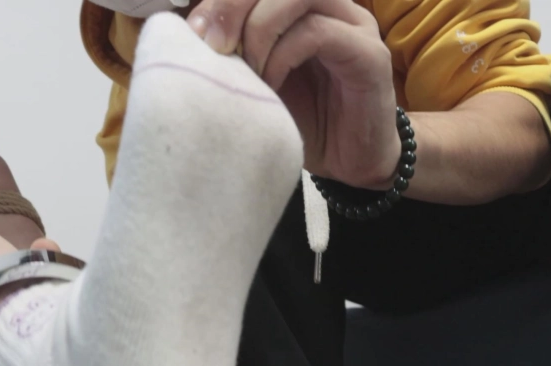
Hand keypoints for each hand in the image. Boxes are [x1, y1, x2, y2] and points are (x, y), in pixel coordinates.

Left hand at [185, 0, 399, 188]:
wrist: (351, 164)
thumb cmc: (302, 121)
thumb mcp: (255, 82)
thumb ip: (231, 54)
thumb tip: (182, 37)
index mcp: (301, 7)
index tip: (192, 32)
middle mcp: (330, 5)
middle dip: (232, 5)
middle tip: (213, 46)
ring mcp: (353, 25)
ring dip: (259, 28)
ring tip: (246, 69)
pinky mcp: (369, 54)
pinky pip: (319, 31)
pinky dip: (283, 54)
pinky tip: (270, 84)